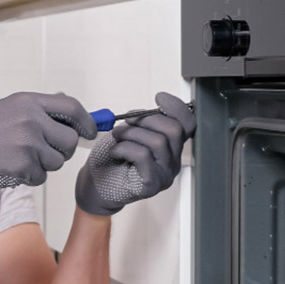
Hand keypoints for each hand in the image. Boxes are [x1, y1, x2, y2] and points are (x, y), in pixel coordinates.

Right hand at [0, 92, 97, 193]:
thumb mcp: (8, 108)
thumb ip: (39, 110)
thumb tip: (71, 114)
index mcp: (29, 102)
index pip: (72, 109)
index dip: (86, 122)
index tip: (90, 132)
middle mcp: (31, 120)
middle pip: (69, 140)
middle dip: (62, 149)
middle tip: (46, 151)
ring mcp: (28, 144)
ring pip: (57, 161)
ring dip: (43, 164)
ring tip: (19, 157)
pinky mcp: (22, 166)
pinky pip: (41, 176)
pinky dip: (30, 176)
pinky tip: (11, 167)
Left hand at [75, 92, 195, 215]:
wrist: (96, 185)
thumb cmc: (111, 159)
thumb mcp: (130, 133)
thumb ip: (145, 123)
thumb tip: (150, 109)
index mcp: (171, 147)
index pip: (188, 124)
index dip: (177, 108)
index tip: (159, 98)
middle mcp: (173, 162)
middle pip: (174, 130)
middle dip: (147, 119)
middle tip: (127, 122)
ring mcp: (165, 175)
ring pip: (158, 142)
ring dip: (132, 133)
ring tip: (117, 137)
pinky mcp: (152, 185)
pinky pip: (143, 156)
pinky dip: (125, 148)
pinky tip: (115, 152)